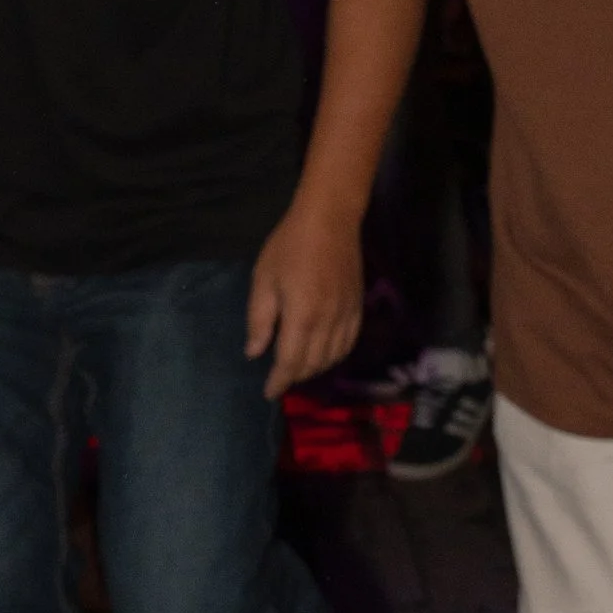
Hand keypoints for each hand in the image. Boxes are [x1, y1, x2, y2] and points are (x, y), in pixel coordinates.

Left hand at [245, 194, 365, 400]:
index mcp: (302, 317)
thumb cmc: (289, 246)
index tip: (269, 393)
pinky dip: (335, 355)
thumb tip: (254, 353)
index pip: (291, 362)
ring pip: (333, 357)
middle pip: (313, 364)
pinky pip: (349, 343)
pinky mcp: (358, 307)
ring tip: (298, 368)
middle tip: (280, 378)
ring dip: (315, 369)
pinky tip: (324, 354)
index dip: (279, 381)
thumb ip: (259, 320)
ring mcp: (347, 316)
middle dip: (295, 376)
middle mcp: (328, 322)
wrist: (329, 219)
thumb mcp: (263, 280)